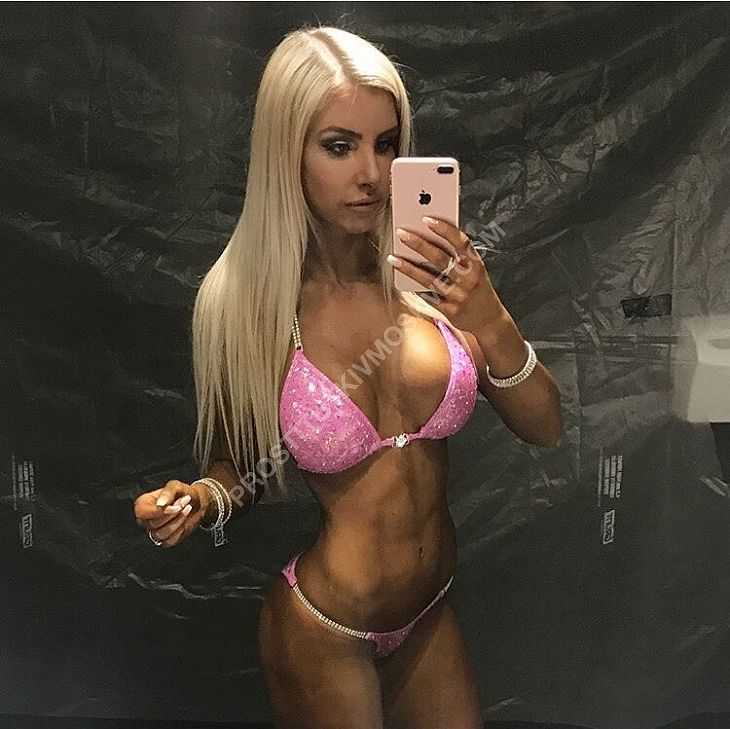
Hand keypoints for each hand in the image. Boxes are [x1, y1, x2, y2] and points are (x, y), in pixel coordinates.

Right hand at [133, 480, 210, 547]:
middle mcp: (146, 519)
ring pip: (161, 534)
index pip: (141, 511)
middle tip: (184, 502)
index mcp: (144, 504)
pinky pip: (170, 541)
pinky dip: (180, 530)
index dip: (158, 511)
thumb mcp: (176, 486)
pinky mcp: (165, 540)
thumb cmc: (183, 493)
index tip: (175, 506)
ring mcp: (154, 531)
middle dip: (173, 513)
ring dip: (178, 521)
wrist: (197, 502)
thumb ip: (167, 492)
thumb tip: (160, 504)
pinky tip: (184, 520)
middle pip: (153, 524)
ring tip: (187, 509)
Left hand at [388, 216, 507, 333]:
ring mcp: (459, 295)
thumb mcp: (475, 270)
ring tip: (392, 257)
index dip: (444, 229)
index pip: (461, 242)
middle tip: (401, 232)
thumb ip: (458, 256)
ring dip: (408, 267)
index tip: (426, 219)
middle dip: (419, 243)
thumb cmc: (478, 288)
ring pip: (429, 278)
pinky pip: (428, 296)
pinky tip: (401, 278)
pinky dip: (415, 287)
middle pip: (440, 258)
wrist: (490, 320)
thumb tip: (429, 238)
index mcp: (476, 264)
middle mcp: (468, 279)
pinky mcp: (450, 310)